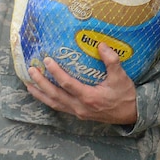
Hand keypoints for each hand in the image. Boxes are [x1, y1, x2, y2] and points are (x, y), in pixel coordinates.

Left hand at [25, 49, 139, 125]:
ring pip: (54, 103)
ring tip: (28, 84)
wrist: (130, 114)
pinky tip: (41, 93)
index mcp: (90, 97)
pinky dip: (47, 100)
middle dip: (41, 83)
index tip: (47, 61)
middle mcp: (80, 107)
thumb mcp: (121, 77)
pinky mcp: (78, 114)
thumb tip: (101, 44)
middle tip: (31, 70)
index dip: (56, 73)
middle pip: (55, 95)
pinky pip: (59, 107)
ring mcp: (78, 112)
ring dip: (40, 93)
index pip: (68, 84)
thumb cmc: (125, 95)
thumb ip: (112, 60)